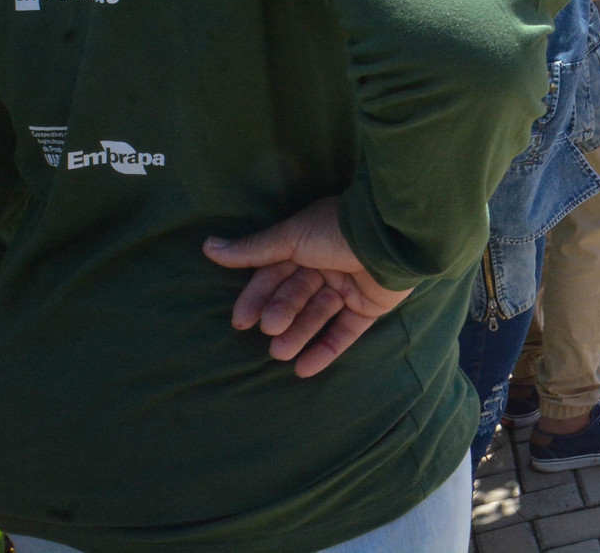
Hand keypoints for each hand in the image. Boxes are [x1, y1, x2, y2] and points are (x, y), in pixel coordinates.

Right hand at [203, 197, 410, 377]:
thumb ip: (254, 249)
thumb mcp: (292, 237)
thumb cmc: (338, 230)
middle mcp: (328, 265)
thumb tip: (208, 247)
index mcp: (309, 244)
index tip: (241, 321)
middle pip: (296, 297)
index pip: (275, 275)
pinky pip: (345, 331)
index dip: (258, 297)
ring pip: (318, 316)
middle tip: (269, 330)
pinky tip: (304, 369)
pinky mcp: (371, 306)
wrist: (391, 236)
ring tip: (279, 353)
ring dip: (298, 335)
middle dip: (280, 316)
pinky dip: (325, 350)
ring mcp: (350, 286)